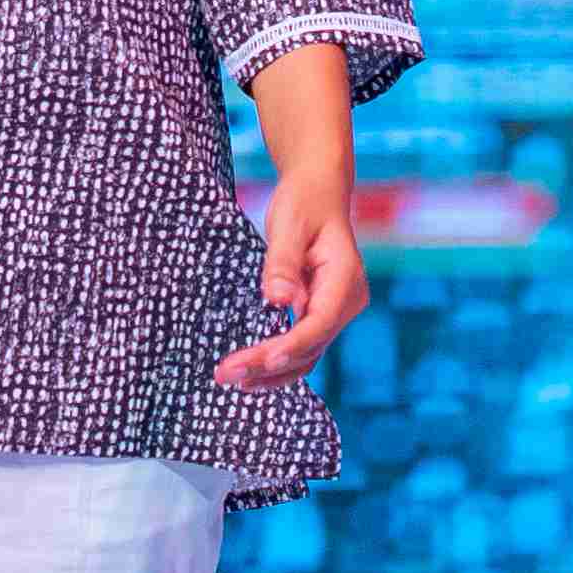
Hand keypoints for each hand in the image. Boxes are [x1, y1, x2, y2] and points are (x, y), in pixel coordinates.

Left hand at [217, 171, 368, 390]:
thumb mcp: (289, 224)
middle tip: (225, 374)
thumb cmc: (304, 203)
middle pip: (310, 346)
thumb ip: (282, 264)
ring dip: (272, 372)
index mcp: (345, 279)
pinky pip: (301, 345)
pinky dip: (277, 361)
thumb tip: (277, 299)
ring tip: (232, 379)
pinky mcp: (320, 313)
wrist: (318, 192)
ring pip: (307, 354)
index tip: (260, 361)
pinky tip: (250, 372)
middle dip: (269, 365)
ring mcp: (335, 311)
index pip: (319, 324)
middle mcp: (346, 301)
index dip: (290, 346)